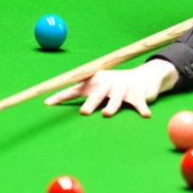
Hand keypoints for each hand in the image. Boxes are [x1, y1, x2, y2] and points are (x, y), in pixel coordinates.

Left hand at [44, 59, 178, 117]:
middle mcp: (108, 83)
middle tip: (84, 112)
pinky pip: (139, 103)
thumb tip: (48, 102)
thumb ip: (79, 94)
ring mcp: (123, 88)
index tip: (48, 103)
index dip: (62, 96)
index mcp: (94, 82)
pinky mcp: (138, 94)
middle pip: (97, 94)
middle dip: (90, 103)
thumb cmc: (112, 85)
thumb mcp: (95, 87)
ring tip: (107, 113)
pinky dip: (141, 108)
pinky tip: (145, 115)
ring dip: (112, 106)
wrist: (141, 77)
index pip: (75, 89)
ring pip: (117, 99)